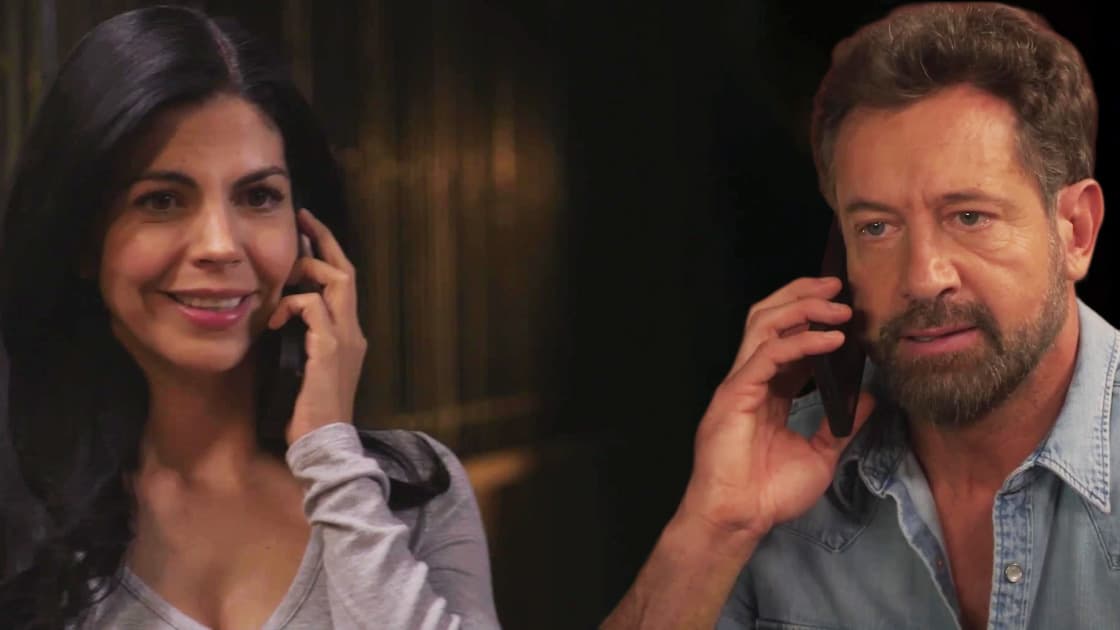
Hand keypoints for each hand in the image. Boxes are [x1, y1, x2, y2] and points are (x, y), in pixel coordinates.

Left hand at [267, 208, 367, 444]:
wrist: (323, 444)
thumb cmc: (309, 413)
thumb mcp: (305, 367)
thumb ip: (301, 340)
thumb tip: (277, 315)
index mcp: (350, 336)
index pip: (345, 284)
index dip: (328, 253)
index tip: (309, 231)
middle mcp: (354, 332)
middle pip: (346, 272)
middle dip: (324, 241)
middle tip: (303, 220)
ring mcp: (345, 340)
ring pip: (336, 282)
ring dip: (307, 271)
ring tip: (284, 278)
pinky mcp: (330, 350)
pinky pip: (314, 308)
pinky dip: (292, 305)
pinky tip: (272, 320)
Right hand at [677, 276, 875, 540]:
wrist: (740, 518)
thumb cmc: (768, 492)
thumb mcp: (821, 454)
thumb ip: (842, 424)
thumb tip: (869, 397)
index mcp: (768, 389)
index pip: (788, 337)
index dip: (814, 316)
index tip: (847, 306)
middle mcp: (752, 378)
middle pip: (770, 317)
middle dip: (803, 295)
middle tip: (839, 286)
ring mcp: (740, 382)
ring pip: (764, 323)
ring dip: (803, 308)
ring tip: (838, 306)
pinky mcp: (735, 393)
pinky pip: (768, 355)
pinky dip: (800, 342)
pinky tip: (830, 341)